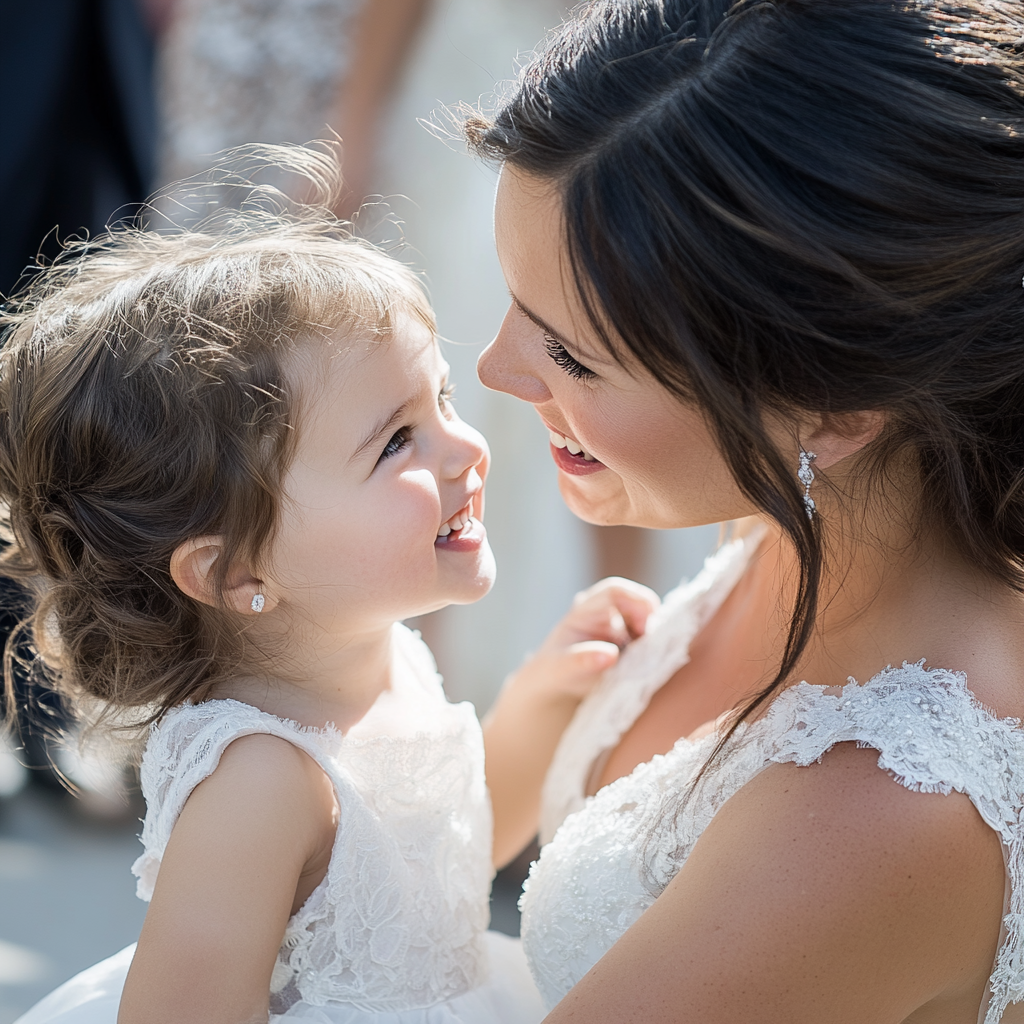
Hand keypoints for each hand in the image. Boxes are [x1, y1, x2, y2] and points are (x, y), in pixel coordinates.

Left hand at [511, 577, 659, 705]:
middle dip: (650, 621)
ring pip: (647, 619)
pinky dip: (653, 648)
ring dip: (653, 636)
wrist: (557, 684)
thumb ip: (583, 660)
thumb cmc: (556, 672)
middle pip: (638, 601)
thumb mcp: (563, 669)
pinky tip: (645, 665)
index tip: (645, 629)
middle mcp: (604, 612)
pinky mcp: (629, 639)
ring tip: (645, 660)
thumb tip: (611, 655)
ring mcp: (619, 624)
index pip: (615, 591)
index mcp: (585, 610)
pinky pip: (649, 636)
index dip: (635, 602)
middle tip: (651, 648)